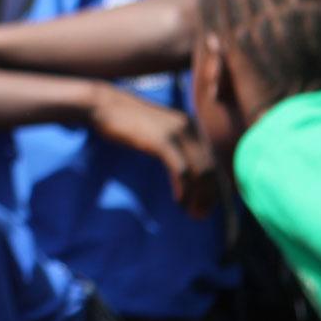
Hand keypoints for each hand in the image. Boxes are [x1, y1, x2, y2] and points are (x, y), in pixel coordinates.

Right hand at [90, 84, 217, 217]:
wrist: (105, 106)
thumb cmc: (128, 122)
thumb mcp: (159, 132)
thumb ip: (175, 146)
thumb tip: (187, 173)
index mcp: (193, 126)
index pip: (214, 160)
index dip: (215, 186)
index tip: (207, 206)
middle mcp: (191, 128)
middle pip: (211, 168)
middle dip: (209, 195)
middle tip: (200, 215)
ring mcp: (178, 134)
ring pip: (200, 171)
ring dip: (198, 196)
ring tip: (192, 212)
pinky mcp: (163, 141)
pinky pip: (181, 171)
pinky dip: (184, 189)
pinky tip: (179, 201)